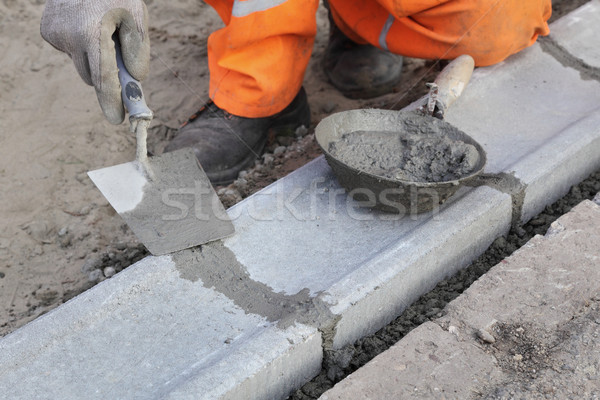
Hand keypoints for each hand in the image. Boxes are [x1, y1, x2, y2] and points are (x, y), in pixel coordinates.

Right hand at [41, 0, 149, 123]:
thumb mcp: (137, 15)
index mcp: (92, 33)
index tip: (118, 119)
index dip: (111, 101)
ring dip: (94, 58)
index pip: (103, 79)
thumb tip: (135, 78)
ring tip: (101, 33)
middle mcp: (69, 37)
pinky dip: (81, 45)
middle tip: (119, 62)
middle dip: (106, 75)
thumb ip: (138, 48)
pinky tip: (84, 25)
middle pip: (92, 76)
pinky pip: (71, 51)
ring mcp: (55, 35)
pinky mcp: (48, 31)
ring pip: (81, 64)